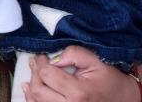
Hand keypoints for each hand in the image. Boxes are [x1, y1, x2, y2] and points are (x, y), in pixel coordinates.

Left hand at [24, 46, 139, 100]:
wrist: (121, 98)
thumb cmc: (110, 81)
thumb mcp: (96, 61)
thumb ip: (75, 54)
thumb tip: (54, 58)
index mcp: (79, 92)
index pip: (47, 75)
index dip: (41, 63)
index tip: (42, 57)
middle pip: (38, 88)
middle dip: (35, 73)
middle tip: (37, 63)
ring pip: (36, 100)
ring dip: (32, 84)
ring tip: (34, 73)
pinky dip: (32, 98)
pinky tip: (30, 89)